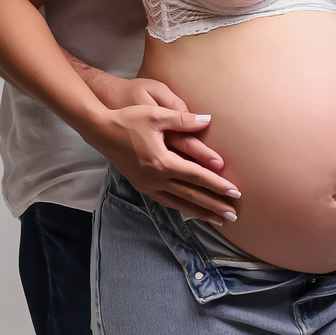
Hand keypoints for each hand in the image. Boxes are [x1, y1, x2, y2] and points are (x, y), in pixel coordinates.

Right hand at [85, 78, 239, 221]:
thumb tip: (208, 120)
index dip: (218, 185)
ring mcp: (147, 184)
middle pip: (191, 195)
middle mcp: (155, 178)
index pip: (197, 176)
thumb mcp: (156, 115)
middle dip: (214, 205)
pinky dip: (182, 207)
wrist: (100, 130)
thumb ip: (183, 119)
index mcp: (161, 162)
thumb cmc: (128, 119)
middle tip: (234, 215)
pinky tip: (191, 211)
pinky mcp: (141, 185)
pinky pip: (166, 201)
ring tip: (218, 220)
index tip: (235, 193)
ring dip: (200, 212)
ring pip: (179, 202)